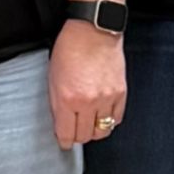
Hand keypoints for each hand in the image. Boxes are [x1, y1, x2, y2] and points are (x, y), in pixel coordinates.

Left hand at [53, 22, 127, 147]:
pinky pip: (117, 119)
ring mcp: (106, 98)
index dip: (64, 141)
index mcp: (67, 98)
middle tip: (75, 131)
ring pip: (102, 131)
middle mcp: (87, 102)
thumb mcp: (53, 78)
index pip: (67, 134)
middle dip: (78, 136)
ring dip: (94, 130)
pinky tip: (103, 114)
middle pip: (85, 136)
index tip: (64, 142)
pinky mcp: (120, 93)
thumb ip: (57, 104)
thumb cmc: (70, 49)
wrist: (93, 31)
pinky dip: (109, 121)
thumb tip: (61, 124)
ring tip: (89, 124)